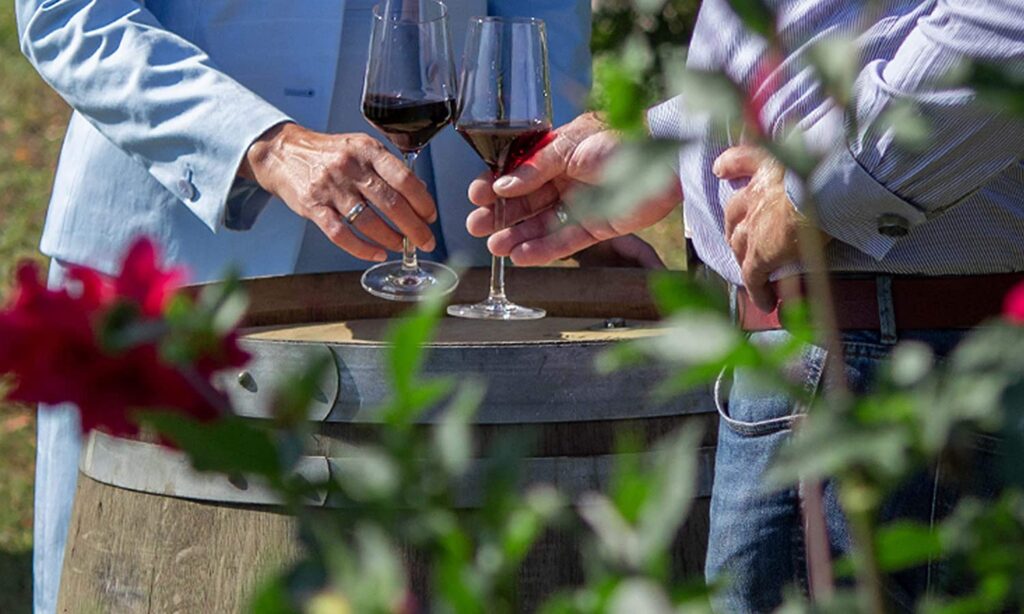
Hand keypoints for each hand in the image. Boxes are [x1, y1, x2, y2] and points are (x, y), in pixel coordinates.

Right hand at [239, 123, 436, 261]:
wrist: (284, 153)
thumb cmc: (329, 153)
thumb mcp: (362, 148)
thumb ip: (389, 168)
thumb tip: (420, 192)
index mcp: (367, 150)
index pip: (403, 178)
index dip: (422, 201)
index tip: (431, 216)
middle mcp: (350, 167)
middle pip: (391, 203)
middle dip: (414, 227)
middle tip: (427, 241)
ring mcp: (330, 188)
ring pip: (369, 222)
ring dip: (391, 239)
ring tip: (402, 247)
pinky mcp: (313, 207)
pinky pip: (341, 234)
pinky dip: (362, 249)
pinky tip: (377, 253)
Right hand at [465, 112, 680, 265]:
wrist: (665, 158)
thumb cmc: (622, 139)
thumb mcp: (571, 145)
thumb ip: (536, 167)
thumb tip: (503, 185)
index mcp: (558, 153)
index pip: (518, 172)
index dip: (496, 185)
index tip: (477, 196)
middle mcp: (566, 179)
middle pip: (525, 202)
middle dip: (499, 214)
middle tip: (476, 226)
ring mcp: (581, 204)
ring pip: (541, 224)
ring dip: (517, 235)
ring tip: (495, 247)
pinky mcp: (597, 226)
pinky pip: (565, 241)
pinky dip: (543, 250)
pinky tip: (521, 256)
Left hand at [714, 145, 830, 311]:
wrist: (827, 189)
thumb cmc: (834, 169)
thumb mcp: (822, 157)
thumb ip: (820, 162)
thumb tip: (841, 160)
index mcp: (770, 166)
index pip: (741, 161)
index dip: (730, 166)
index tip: (721, 170)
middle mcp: (755, 195)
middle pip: (735, 213)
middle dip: (736, 226)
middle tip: (743, 239)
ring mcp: (753, 226)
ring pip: (739, 246)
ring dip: (744, 259)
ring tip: (753, 273)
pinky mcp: (759, 254)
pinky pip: (752, 277)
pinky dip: (757, 291)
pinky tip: (766, 304)